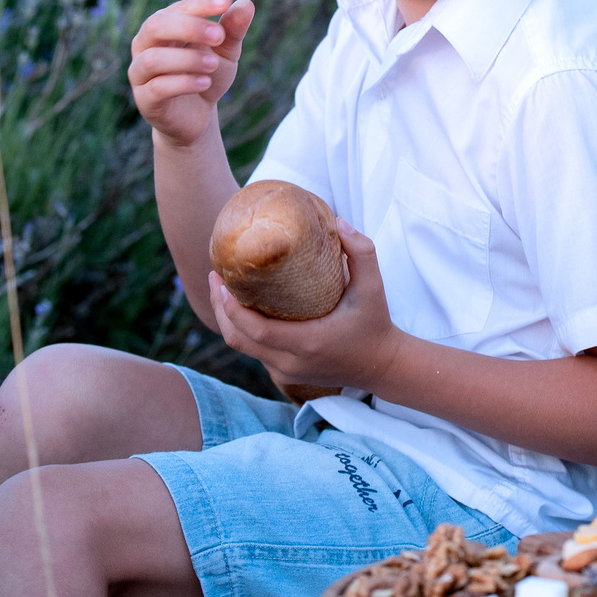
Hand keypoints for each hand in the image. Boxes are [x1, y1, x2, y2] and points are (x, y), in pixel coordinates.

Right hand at [129, 0, 255, 146]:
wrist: (197, 115)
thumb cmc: (207, 74)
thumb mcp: (225, 51)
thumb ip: (233, 29)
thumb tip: (247, 3)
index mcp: (165, 26)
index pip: (179, 8)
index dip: (201, 3)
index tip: (226, 1)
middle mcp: (146, 44)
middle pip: (156, 25)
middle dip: (190, 27)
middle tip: (219, 35)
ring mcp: (141, 72)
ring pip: (153, 58)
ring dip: (187, 59)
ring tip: (213, 64)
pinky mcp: (145, 100)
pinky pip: (158, 87)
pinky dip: (183, 83)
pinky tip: (205, 82)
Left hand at [209, 221, 401, 393]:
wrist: (382, 365)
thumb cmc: (376, 322)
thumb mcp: (374, 286)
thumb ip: (361, 252)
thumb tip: (338, 220)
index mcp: (308, 342)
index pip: (255, 329)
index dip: (231, 307)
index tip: (222, 280)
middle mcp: (291, 362)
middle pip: (238, 340)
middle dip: (219, 309)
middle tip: (215, 278)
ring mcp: (286, 372)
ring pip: (242, 347)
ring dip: (227, 320)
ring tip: (222, 289)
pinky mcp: (285, 375)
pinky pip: (254, 352)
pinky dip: (243, 330)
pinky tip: (241, 307)